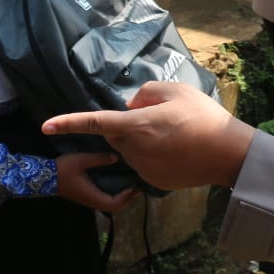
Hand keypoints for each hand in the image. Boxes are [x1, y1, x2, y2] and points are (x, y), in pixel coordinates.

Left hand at [43, 82, 256, 189]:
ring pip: (132, 150)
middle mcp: (133, 150)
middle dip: (128, 125)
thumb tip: (133, 106)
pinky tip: (179, 152)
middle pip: (118, 135)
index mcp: (134, 125)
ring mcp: (143, 170)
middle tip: (161, 117)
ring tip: (176, 135)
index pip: (94, 122)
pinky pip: (146, 165)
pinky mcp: (154, 183)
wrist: (227, 154)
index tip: (45, 125)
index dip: (68, 122)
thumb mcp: (176, 90)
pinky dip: (156, 156)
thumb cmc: (203, 117)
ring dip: (143, 141)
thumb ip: (147, 93)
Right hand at [55, 151, 138, 211]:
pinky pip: (103, 197)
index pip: (114, 204)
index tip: (135, 186)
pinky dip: (112, 193)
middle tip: (136, 185)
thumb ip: (99, 159)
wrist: (42, 176)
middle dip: (127, 199)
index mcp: (92, 195)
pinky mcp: (85, 194)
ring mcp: (88, 198)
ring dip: (120, 196)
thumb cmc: (63, 169)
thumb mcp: (82, 160)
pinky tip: (116, 181)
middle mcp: (91, 200)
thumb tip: (116, 158)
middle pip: (114, 206)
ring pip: (108, 202)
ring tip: (130, 183)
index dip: (127, 198)